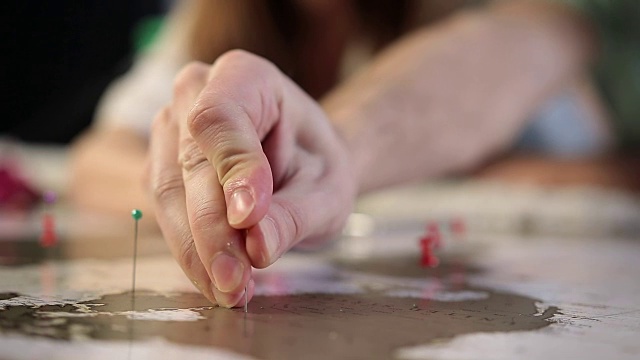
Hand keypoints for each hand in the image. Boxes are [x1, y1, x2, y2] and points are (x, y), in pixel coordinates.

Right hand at [147, 50, 355, 306]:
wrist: (302, 167)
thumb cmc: (317, 167)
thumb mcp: (327, 191)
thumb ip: (295, 214)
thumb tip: (257, 247)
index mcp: (245, 76)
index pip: (221, 118)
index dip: (232, 169)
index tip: (249, 218)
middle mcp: (196, 95)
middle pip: (190, 163)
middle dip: (212, 230)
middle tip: (236, 279)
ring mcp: (171, 131)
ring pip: (169, 193)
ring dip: (197, 250)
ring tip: (230, 290)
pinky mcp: (161, 168)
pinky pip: (166, 213)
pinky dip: (191, 253)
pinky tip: (216, 281)